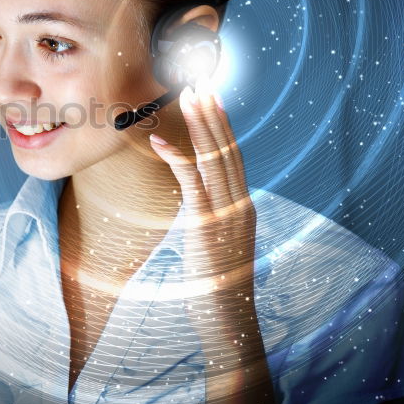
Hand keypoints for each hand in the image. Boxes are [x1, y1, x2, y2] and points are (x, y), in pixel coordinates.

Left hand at [148, 76, 256, 331]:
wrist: (228, 321)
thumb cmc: (218, 287)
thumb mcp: (216, 245)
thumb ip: (211, 219)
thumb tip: (198, 202)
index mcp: (243, 207)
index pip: (233, 157)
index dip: (222, 126)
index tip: (211, 98)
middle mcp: (240, 205)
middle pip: (227, 150)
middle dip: (212, 114)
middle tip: (199, 82)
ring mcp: (227, 216)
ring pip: (215, 160)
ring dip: (200, 126)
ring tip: (187, 96)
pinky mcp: (208, 228)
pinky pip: (193, 186)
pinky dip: (178, 159)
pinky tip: (161, 142)